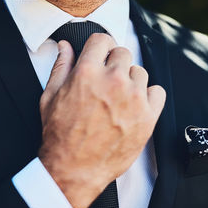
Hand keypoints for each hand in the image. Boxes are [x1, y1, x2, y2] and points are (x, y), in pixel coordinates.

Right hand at [39, 33, 165, 207]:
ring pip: (140, 72)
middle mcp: (113, 81)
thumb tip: (66, 46)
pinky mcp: (148, 116)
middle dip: (113, 63)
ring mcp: (133, 98)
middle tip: (106, 80)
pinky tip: (134, 105)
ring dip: (130, 80)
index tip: (101, 54)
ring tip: (118, 97)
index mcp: (87, 72)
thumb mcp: (50, 96)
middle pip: (123, 53)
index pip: (102, 40)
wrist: (74, 168)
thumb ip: (61, 66)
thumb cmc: (61, 135)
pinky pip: (157, 92)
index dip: (99, 47)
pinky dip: (148, 96)